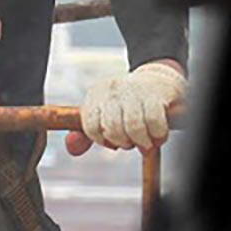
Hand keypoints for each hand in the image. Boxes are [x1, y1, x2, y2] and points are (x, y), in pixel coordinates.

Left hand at [67, 59, 186, 154]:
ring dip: (142, 141)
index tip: (114, 141)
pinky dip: (158, 134)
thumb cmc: (126, 104)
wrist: (156, 81)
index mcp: (95, 95)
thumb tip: (72, 149)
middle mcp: (111, 90)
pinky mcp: (154, 94)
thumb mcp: (102, 115)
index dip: (103, 140)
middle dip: (124, 142)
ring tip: (147, 141)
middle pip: (112, 129)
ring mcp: (133, 90)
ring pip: (133, 127)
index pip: (90, 127)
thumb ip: (85, 134)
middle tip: (133, 141)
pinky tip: (158, 134)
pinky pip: (154, 122)